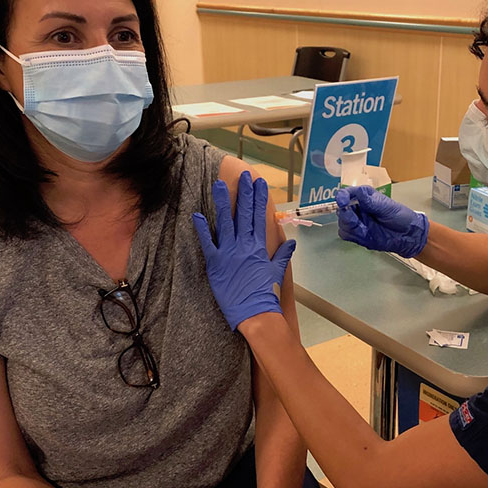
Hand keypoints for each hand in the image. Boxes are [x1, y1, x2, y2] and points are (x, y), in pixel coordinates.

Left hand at [193, 172, 295, 330]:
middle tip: (244, 175)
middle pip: (244, 214)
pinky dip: (202, 229)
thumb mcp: (277, 272)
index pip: (259, 217)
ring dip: (223, 202)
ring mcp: (229, 253)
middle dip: (244, 193)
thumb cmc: (266, 293)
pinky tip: (197, 214)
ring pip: (226, 222)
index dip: (258, 198)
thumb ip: (282, 255)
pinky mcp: (215, 263)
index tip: (259, 183)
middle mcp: (244, 245)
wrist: (255, 312)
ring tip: (220, 184)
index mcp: (259, 247)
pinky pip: (207, 243)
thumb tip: (291, 243)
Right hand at [336, 186, 429, 257]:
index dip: (342, 197)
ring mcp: (358, 222)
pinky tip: (362, 234)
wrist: (408, 235)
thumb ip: (370, 201)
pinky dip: (351, 235)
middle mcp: (358, 209)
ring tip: (362, 228)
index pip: (347, 194)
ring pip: (342, 223)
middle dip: (345, 214)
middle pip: (342, 210)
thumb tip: (357, 192)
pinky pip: (346, 234)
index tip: (342, 201)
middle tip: (354, 219)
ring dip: (348, 225)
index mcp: (364, 197)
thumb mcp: (386, 206)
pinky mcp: (358, 235)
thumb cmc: (400, 216)